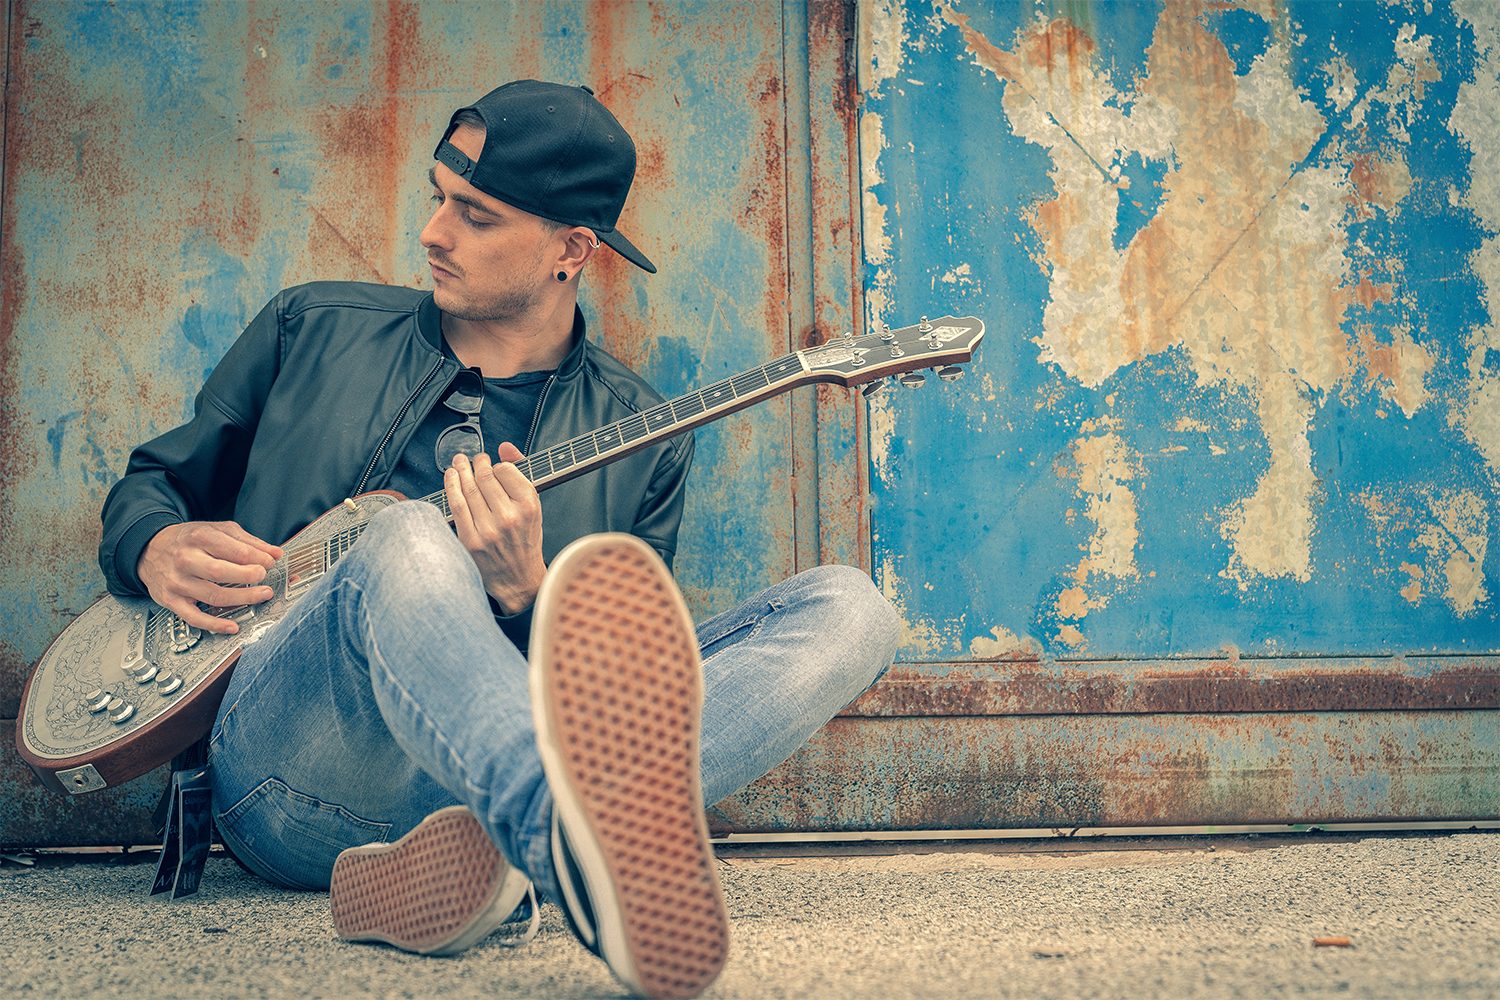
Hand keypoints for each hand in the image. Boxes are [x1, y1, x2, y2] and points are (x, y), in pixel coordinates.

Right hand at [137, 521, 283, 634]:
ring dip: (242, 599)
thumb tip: (275, 553)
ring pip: (213, 595)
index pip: (233, 549)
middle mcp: (186, 559)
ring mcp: (178, 582)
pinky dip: (215, 625)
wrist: (149, 548)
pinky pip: (194, 617)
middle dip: (248, 577)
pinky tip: (233, 626)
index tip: (270, 562)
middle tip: (264, 577)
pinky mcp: (172, 600)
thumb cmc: (188, 540)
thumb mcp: (217, 530)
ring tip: (261, 595)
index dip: (257, 558)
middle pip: (221, 572)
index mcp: (199, 538)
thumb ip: (248, 542)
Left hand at [446, 443, 546, 613]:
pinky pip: (457, 506)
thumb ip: (521, 473)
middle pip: (485, 477)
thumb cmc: (525, 540)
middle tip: (474, 458)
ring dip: (461, 470)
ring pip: (469, 489)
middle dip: (477, 463)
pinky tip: (450, 477)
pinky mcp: (471, 540)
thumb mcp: (533, 507)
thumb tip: (505, 447)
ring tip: (459, 462)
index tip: (493, 464)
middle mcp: (510, 517)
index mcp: (529, 506)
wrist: (518, 578)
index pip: (506, 470)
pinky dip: (451, 487)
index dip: (497, 464)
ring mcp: (488, 530)